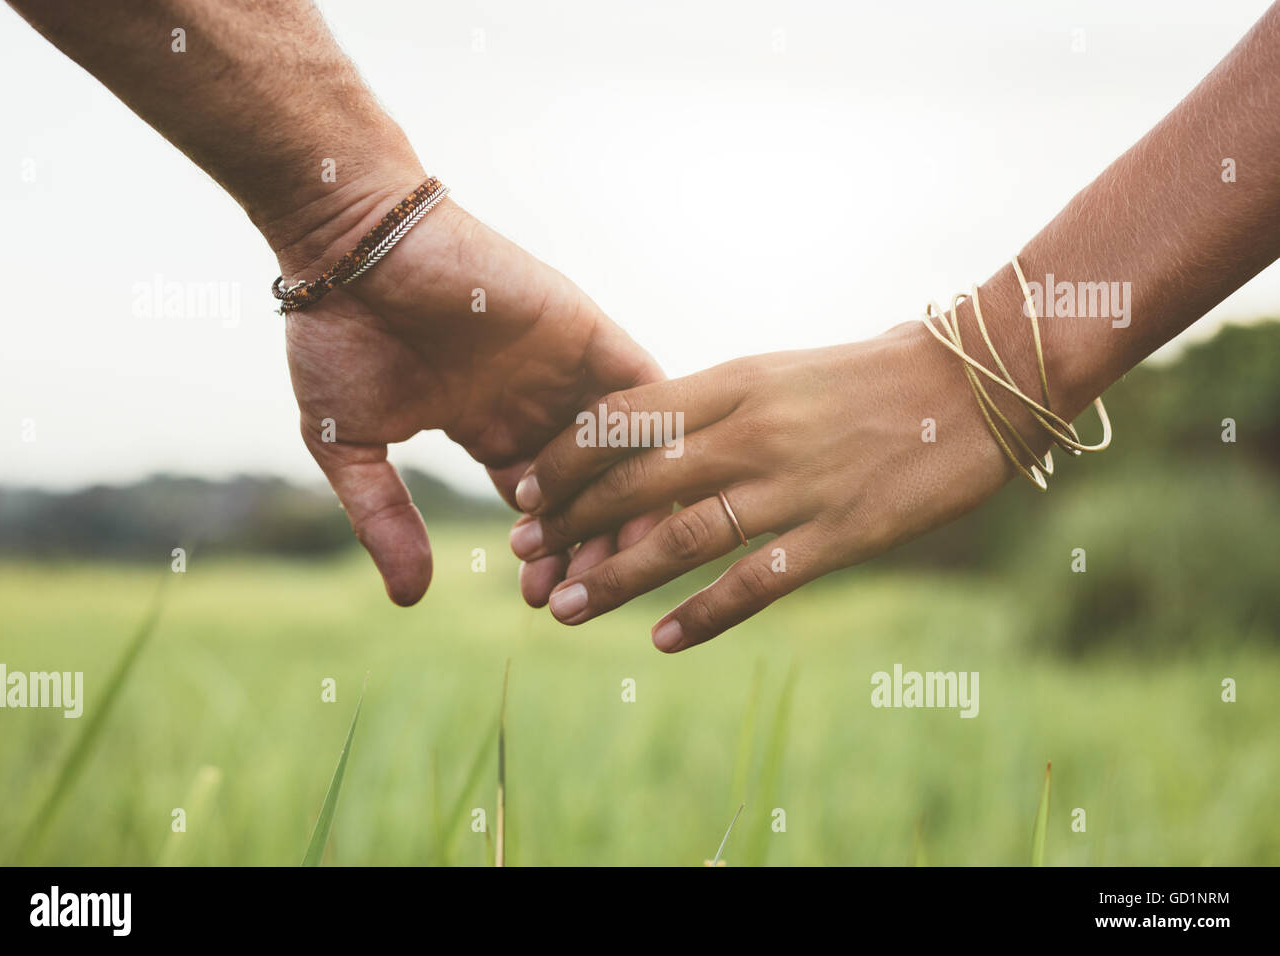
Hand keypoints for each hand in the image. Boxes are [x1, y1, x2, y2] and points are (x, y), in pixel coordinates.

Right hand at [278, 184, 662, 605]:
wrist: (349, 245)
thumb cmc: (339, 333)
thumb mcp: (351, 445)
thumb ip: (384, 517)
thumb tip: (411, 600)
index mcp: (489, 426)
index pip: (541, 507)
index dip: (548, 555)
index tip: (543, 602)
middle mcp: (536, 402)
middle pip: (590, 489)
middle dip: (588, 546)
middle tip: (584, 595)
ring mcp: (565, 368)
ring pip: (622, 450)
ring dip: (625, 505)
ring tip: (618, 562)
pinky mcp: (586, 331)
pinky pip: (641, 389)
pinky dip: (653, 436)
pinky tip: (658, 491)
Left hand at [509, 322, 1032, 651]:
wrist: (976, 384)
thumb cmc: (875, 373)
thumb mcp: (780, 370)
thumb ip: (715, 404)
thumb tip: (647, 437)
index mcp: (734, 381)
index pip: (622, 420)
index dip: (563, 460)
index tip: (524, 489)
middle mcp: (752, 431)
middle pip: (636, 484)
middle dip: (569, 523)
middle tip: (524, 557)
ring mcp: (794, 486)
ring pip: (682, 539)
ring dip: (617, 578)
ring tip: (567, 608)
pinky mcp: (838, 534)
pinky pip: (755, 584)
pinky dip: (703, 617)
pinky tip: (663, 641)